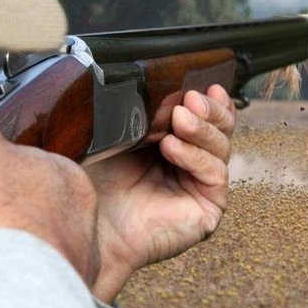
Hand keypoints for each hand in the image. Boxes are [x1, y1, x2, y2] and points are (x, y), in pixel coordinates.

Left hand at [85, 85, 235, 302]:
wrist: (85, 224)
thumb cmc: (94, 180)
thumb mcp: (118, 131)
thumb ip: (144, 109)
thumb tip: (169, 87)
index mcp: (172, 141)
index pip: (204, 115)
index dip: (209, 98)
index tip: (201, 82)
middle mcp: (190, 164)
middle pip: (221, 128)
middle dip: (211, 109)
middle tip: (192, 98)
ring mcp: (200, 187)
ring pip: (221, 147)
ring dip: (202, 129)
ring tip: (178, 118)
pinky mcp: (207, 210)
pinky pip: (215, 175)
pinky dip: (196, 157)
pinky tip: (171, 147)